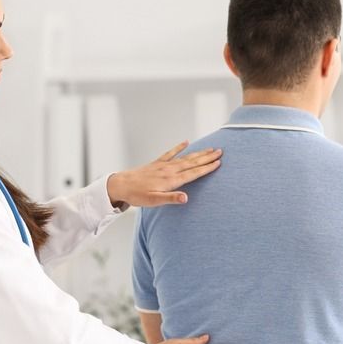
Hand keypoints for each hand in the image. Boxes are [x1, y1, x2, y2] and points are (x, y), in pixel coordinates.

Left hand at [106, 142, 221, 207]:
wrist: (121, 184)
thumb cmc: (138, 195)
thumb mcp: (154, 201)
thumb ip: (171, 198)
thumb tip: (186, 197)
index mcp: (171, 180)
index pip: (193, 173)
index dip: (206, 168)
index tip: (218, 162)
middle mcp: (169, 170)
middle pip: (192, 162)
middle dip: (207, 157)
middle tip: (221, 151)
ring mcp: (164, 165)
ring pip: (185, 157)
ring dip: (198, 153)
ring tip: (210, 148)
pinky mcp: (157, 163)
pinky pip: (171, 153)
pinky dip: (179, 147)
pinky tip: (186, 142)